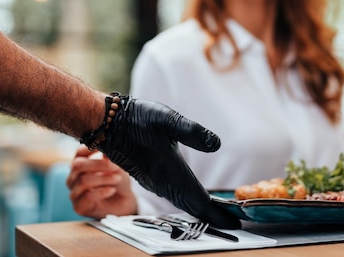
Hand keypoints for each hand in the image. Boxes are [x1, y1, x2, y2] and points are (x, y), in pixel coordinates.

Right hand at [66, 146, 135, 218]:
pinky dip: (102, 192)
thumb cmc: (118, 182)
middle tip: (115, 166)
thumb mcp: (117, 167)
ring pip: (83, 181)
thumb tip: (106, 151)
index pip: (79, 152)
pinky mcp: (78, 207)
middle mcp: (73, 178)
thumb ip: (111, 158)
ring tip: (117, 179)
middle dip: (99, 164)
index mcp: (80, 164)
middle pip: (78, 165)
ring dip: (104, 178)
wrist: (124, 203)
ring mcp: (74, 193)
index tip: (105, 147)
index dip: (91, 148)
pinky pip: (88, 196)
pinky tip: (112, 190)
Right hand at [94, 96, 239, 228]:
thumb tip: (217, 144)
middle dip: (212, 216)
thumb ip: (193, 132)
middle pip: (192, 206)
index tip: (234, 223)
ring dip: (200, 210)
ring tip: (218, 214)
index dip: (217, 214)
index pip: (199, 200)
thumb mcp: (168, 119)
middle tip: (232, 223)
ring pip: (182, 203)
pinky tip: (193, 199)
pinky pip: (173, 197)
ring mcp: (155, 182)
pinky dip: (188, 202)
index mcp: (171, 171)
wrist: (108, 123)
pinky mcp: (150, 178)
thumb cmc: (137, 119)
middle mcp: (163, 182)